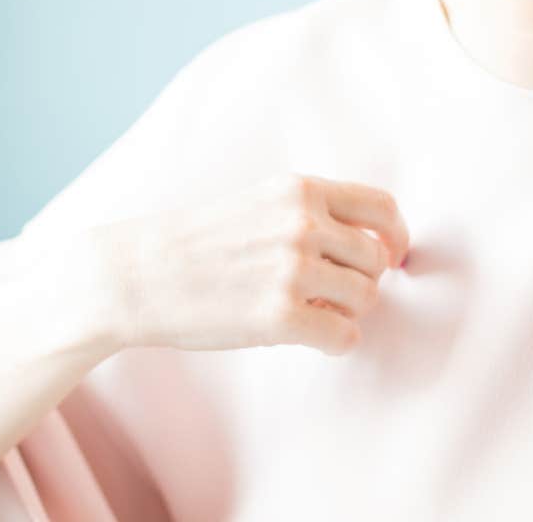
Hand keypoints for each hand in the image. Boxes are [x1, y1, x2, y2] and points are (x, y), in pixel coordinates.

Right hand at [93, 172, 409, 355]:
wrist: (138, 275)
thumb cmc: (197, 243)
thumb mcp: (259, 201)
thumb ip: (310, 212)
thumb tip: (371, 244)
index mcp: (299, 190)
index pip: (382, 208)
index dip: (394, 237)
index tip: (389, 257)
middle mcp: (302, 224)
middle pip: (377, 259)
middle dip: (361, 280)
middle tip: (330, 293)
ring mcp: (293, 270)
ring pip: (366, 299)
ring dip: (345, 312)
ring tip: (310, 312)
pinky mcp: (281, 317)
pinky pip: (345, 337)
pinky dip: (334, 342)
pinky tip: (308, 338)